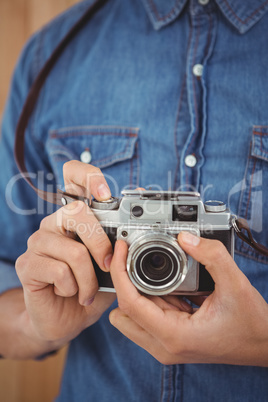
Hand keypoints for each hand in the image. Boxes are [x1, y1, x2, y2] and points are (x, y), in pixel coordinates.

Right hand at [15, 161, 115, 349]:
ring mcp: (38, 241)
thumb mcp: (113, 264)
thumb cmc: (91, 287)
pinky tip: (69, 293)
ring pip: (74, 251)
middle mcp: (55, 222)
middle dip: (101, 244)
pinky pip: (60, 271)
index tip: (105, 193)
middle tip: (107, 266)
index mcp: (75, 216)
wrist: (68, 320)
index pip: (73, 177)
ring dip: (89, 279)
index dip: (88, 176)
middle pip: (77, 213)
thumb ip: (123, 238)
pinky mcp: (27, 264)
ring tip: (88, 291)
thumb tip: (137, 197)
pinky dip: (74, 288)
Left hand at [109, 234, 267, 365]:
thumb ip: (212, 256)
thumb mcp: (235, 285)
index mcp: (174, 335)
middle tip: (135, 259)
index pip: (129, 303)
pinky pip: (148, 315)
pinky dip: (152, 297)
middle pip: (123, 312)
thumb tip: (186, 237)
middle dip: (125, 284)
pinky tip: (170, 285)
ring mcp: (166, 345)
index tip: (123, 248)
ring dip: (139, 290)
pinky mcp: (171, 339)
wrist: (264, 345)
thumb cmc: (251, 325)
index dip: (120, 271)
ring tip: (155, 270)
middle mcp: (164, 345)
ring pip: (132, 315)